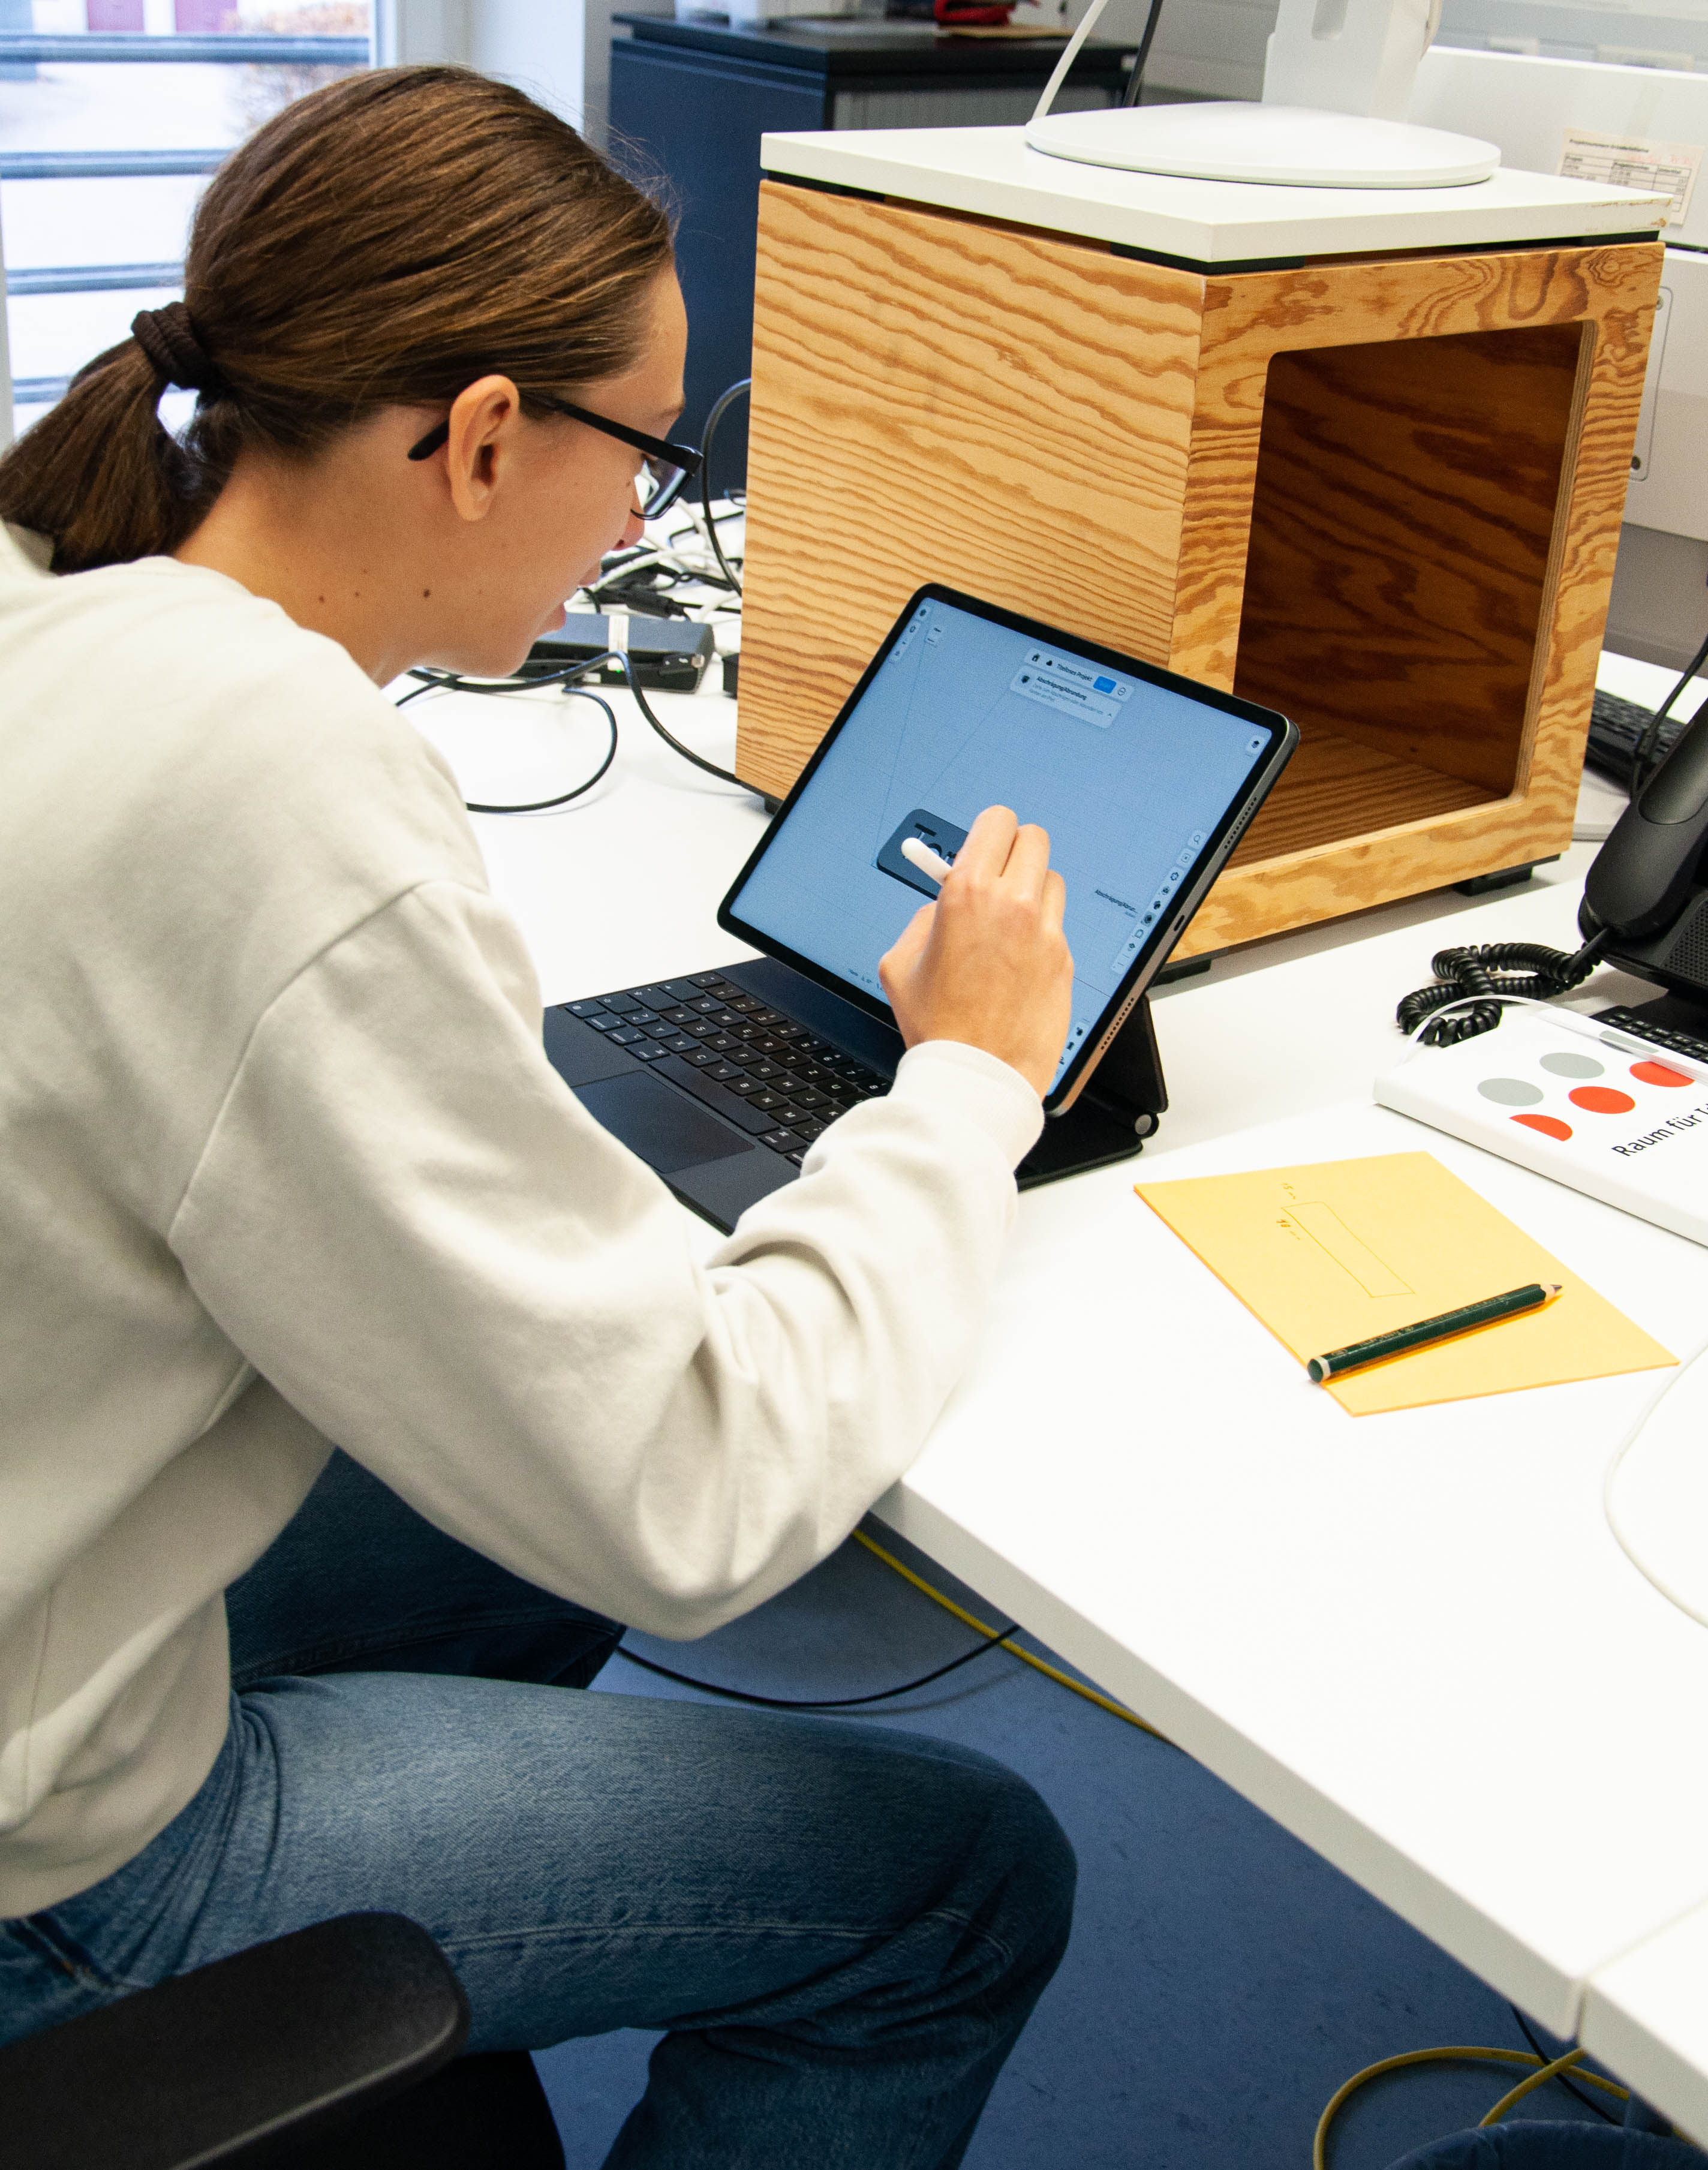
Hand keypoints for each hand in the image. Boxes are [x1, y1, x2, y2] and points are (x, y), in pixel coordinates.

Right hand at [879, 806, 1073, 1099]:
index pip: (997, 821)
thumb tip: (942, 902)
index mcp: (968, 892)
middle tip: (999, 875)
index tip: (981, 847)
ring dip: (1032, 891)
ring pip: (1051, 880)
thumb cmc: (937, 1026)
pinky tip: (1018, 962)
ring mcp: (1046, 932)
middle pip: (1034, 839)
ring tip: (1009, 922)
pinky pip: (1057, 926)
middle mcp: (1013, 904)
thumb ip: (922, 919)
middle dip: (1014, 852)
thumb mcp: (900, 963)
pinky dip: (1041, 933)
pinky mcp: (1065, 960)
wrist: (977, 1074)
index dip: (988, 833)